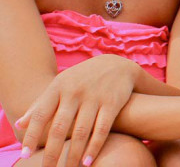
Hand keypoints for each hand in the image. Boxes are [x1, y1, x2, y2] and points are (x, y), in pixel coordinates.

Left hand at [15, 54, 138, 166]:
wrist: (117, 65)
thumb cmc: (81, 79)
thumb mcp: (60, 85)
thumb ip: (41, 104)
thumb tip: (19, 125)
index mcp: (58, 87)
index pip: (41, 114)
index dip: (32, 135)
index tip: (25, 155)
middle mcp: (75, 92)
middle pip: (60, 127)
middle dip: (52, 153)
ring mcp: (95, 97)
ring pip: (81, 132)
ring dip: (72, 155)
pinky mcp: (113, 103)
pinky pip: (102, 129)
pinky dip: (94, 147)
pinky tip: (87, 162)